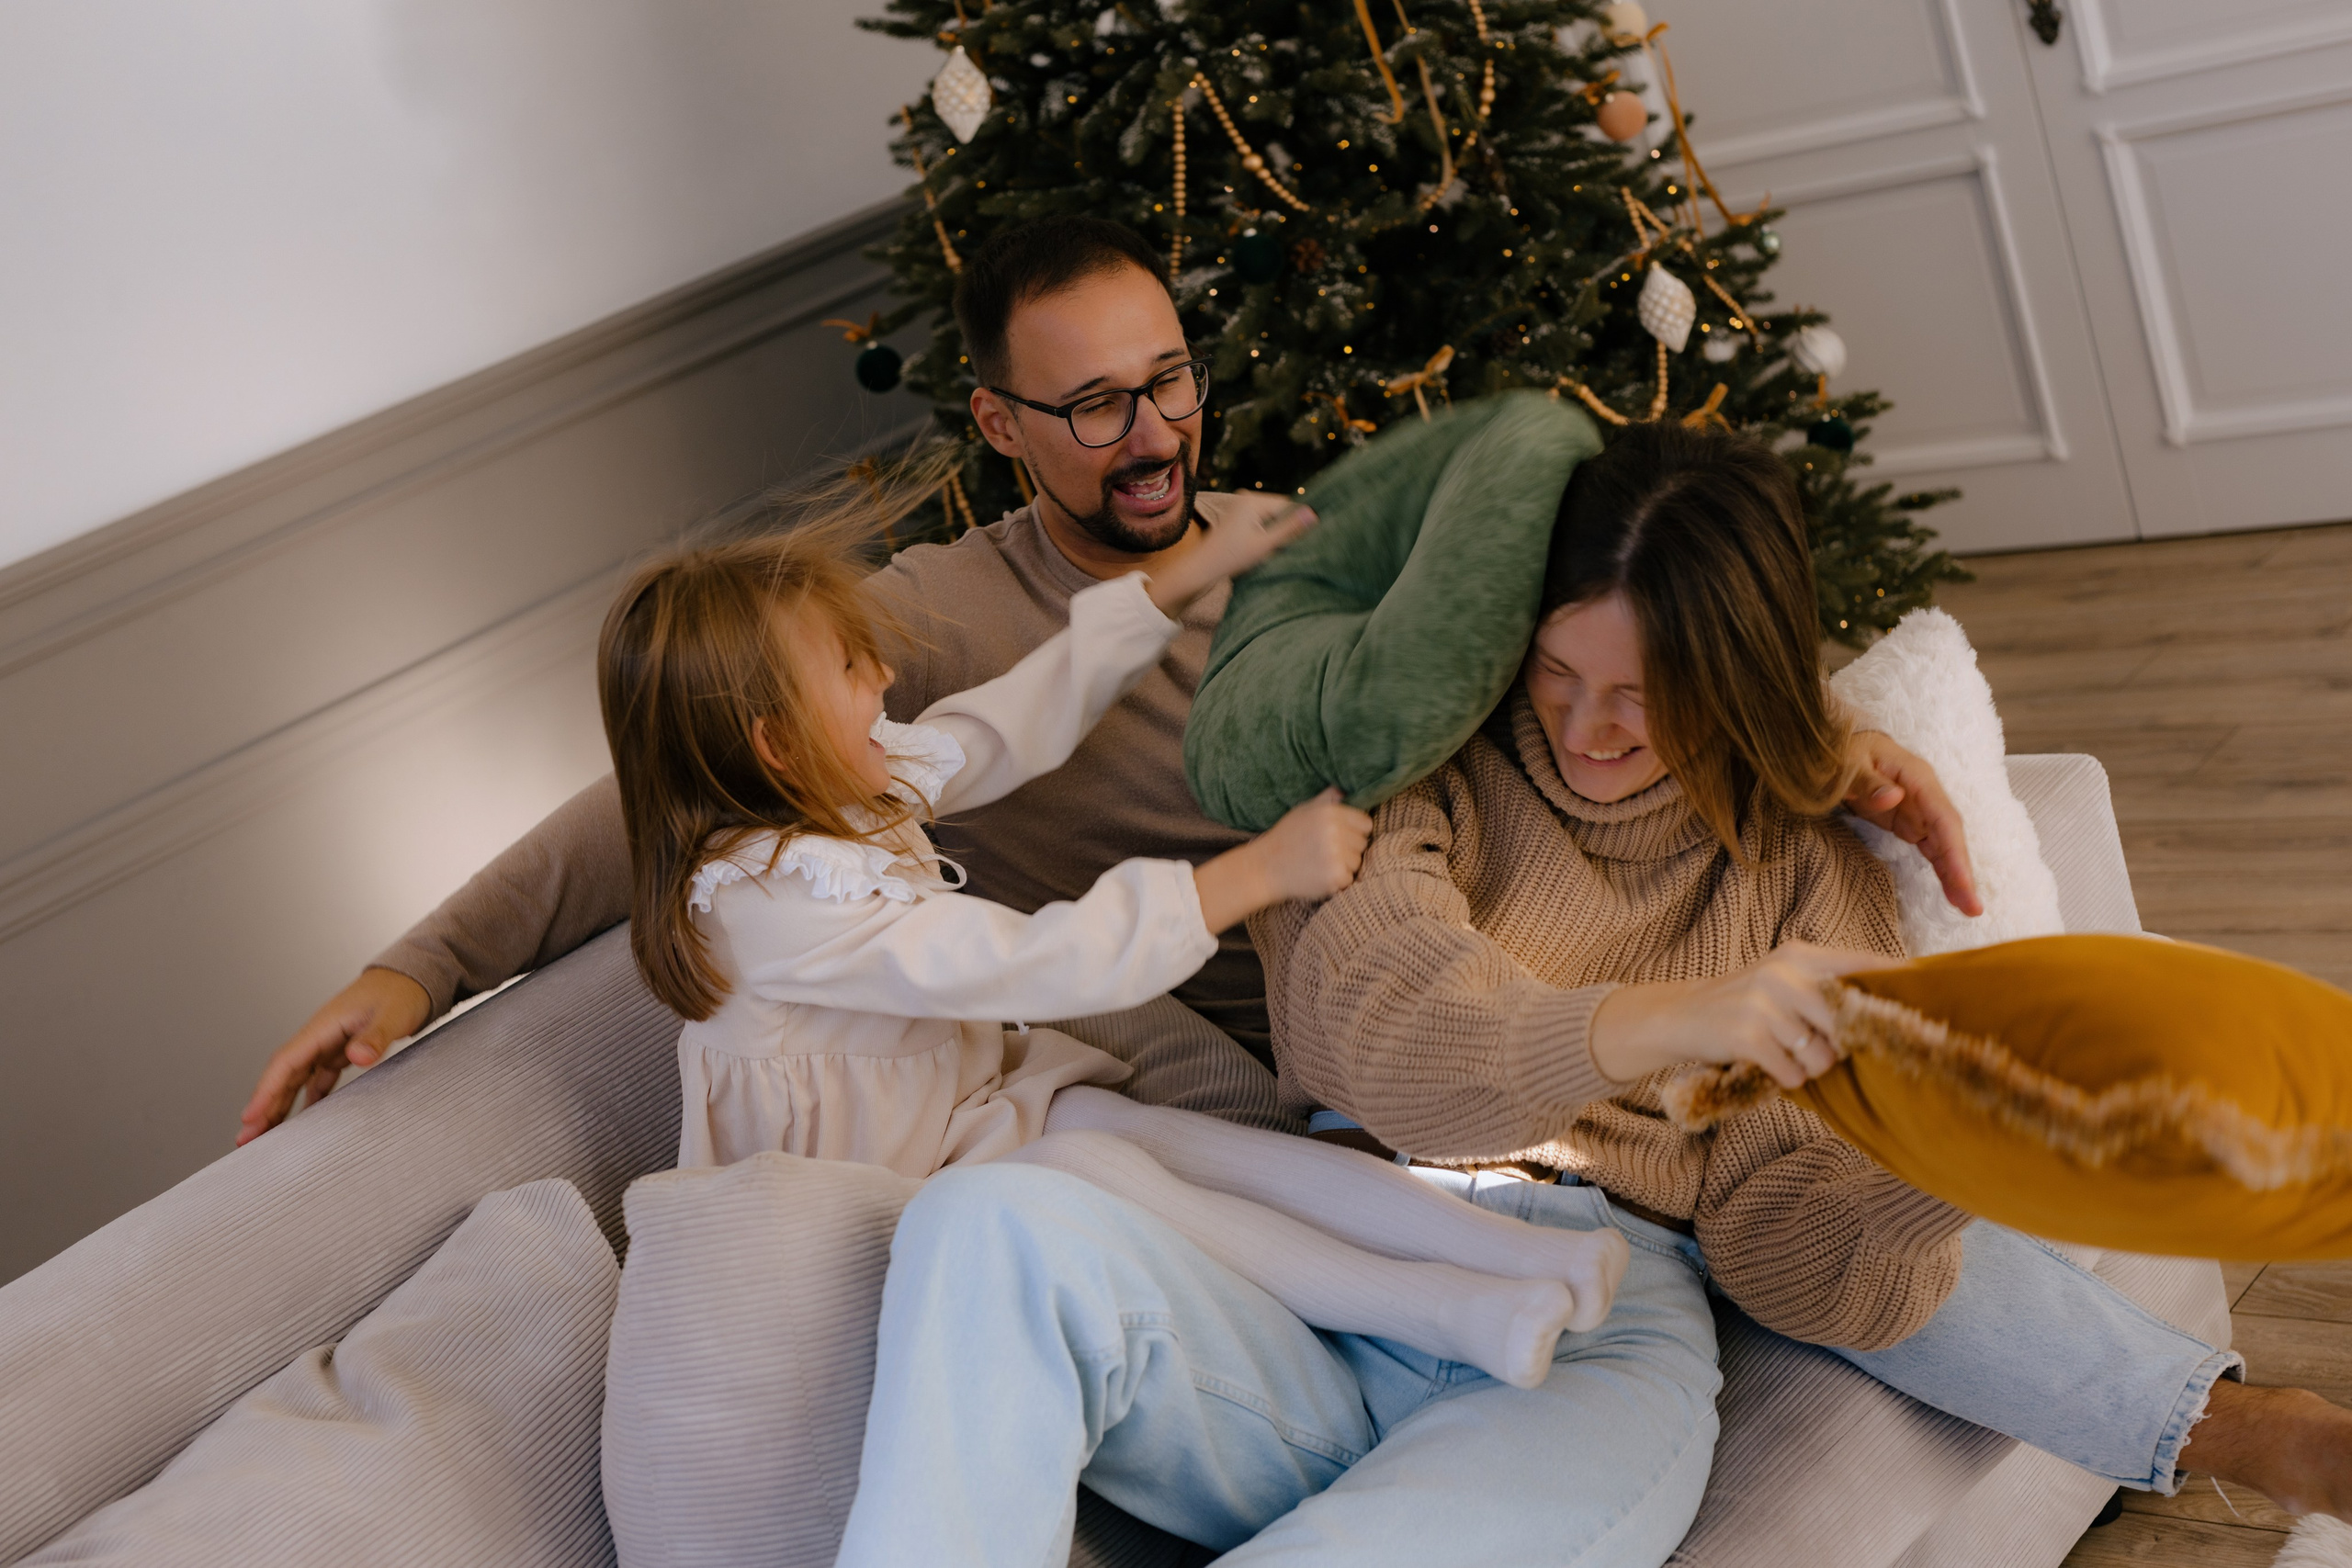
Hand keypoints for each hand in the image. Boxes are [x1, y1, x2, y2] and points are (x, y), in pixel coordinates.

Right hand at [236, 968, 430, 1145]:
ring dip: (280, 1106)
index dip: (266, 1090)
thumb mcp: (392, 1014)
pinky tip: (303, 1121)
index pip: (286, 1062)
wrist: (410, 979)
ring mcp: (327, 1045)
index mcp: (323, 1026)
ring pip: (295, 1080)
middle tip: (246, 1139)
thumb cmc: (401, 992)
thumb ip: (375, 1036)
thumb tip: (358, 1055)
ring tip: (265, 1136)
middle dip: (264, 1106)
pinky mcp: (339, 1051)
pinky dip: (308, 1100)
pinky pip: (316, 1080)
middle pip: (283, 1075)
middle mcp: (319, 1036)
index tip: (250, 1116)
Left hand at [1144, 496, 1316, 614]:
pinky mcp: (1238, 517)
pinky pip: (1261, 522)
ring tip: (1270, 549)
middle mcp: (1246, 498)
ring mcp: (1241, 507)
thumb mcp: (1265, 545)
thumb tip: (1313, 514)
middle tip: (1284, 547)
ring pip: (1271, 518)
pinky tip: (1261, 548)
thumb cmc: (1230, 558)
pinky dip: (1265, 534)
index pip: (1288, 506)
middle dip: (1285, 528)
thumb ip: (1290, 529)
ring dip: (1275, 533)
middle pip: (1279, 511)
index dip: (1296, 522)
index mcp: (1253, 501)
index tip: (1302, 540)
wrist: (1201, 568)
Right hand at [1251, 788, 1373, 902]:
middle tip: (1325, 852)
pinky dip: (1337, 880)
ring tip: (1320, 863)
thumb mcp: (1303, 811)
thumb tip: (1344, 789)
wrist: (1264, 868)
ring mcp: (1335, 855)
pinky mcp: (1334, 876)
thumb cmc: (1285, 838)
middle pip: (1362, 843)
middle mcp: (1334, 831)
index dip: (1355, 831)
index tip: (1341, 837)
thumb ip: (1327, 799)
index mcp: (1329, 813)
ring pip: (1357, 862)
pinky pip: (1349, 878)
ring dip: (1344, 865)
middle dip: (1349, 849)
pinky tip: (1319, 875)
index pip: (1365, 823)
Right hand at [1588, 942, 1896, 1088]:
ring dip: (1812, 1067)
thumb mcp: (1782, 981)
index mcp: (1799, 954)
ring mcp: (1763, 1002)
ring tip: (1788, 1055)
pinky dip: (1787, 1079)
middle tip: (1824, 1046)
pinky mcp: (1747, 1035)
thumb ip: (1826, 987)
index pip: (1864, 964)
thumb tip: (1888, 1010)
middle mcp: (1783, 972)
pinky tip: (1769, 1067)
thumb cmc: (1743, 1005)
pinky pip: (1795, 1073)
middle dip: (1844, 1044)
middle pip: (1849, 1020)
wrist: (1678, 1016)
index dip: (1900, 982)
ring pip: (1824, 1054)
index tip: (1934, 994)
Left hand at [1844, 731, 1981, 916]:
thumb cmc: (1845, 752)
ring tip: (1968, 909)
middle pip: (1950, 836)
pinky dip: (1942, 870)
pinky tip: (1952, 893)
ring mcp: (1920, 811)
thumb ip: (1867, 781)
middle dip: (1962, 870)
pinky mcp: (1911, 823)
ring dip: (1956, 876)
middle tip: (1973, 908)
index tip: (1963, 881)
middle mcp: (1926, 796)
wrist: (1841, 749)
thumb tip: (1894, 797)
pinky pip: (1932, 849)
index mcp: (1917, 778)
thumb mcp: (1848, 764)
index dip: (1954, 851)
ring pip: (1945, 846)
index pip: (1943, 818)